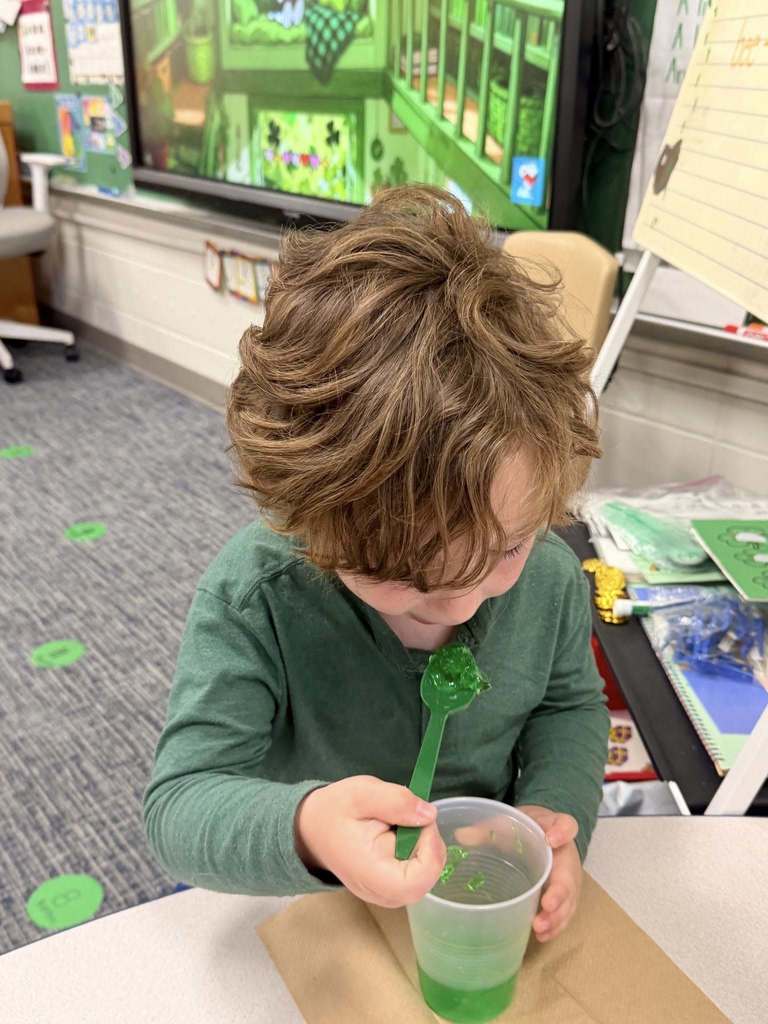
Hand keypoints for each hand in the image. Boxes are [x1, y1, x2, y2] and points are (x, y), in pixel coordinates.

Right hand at [294, 775, 446, 908]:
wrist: (311, 828)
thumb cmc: (334, 811)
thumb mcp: (361, 792)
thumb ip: (396, 801)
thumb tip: (430, 815)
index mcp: (371, 875)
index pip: (419, 879)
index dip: (431, 847)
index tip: (419, 820)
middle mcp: (381, 894)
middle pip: (428, 877)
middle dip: (428, 842)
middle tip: (409, 816)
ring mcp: (386, 895)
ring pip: (426, 874)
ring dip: (423, 845)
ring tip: (398, 825)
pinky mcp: (390, 888)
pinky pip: (418, 872)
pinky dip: (416, 850)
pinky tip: (397, 835)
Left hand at [454, 805, 580, 942]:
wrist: (537, 835)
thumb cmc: (521, 829)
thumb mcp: (505, 823)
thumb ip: (487, 829)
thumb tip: (461, 836)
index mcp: (554, 828)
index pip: (565, 825)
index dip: (562, 832)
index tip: (551, 839)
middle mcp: (566, 855)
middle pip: (570, 873)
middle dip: (560, 893)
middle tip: (546, 906)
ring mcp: (568, 879)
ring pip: (570, 899)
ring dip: (557, 916)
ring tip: (539, 928)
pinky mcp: (564, 897)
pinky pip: (565, 912)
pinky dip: (555, 925)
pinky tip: (541, 935)